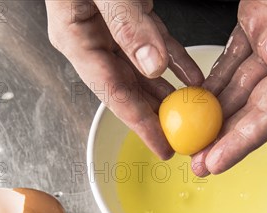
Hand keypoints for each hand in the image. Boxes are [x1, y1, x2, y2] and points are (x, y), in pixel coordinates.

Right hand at [46, 0, 203, 158]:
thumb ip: (125, 22)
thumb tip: (153, 65)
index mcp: (75, 37)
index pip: (111, 91)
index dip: (140, 123)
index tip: (163, 146)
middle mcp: (90, 37)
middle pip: (127, 87)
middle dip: (155, 114)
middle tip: (182, 137)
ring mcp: (107, 27)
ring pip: (142, 69)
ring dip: (167, 90)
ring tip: (191, 110)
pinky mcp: (127, 13)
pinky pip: (153, 42)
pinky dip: (174, 59)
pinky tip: (191, 75)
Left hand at [193, 0, 266, 175]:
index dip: (243, 142)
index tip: (215, 162)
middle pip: (250, 112)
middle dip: (223, 140)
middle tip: (196, 163)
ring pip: (236, 90)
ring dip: (214, 116)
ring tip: (192, 138)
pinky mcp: (255, 25)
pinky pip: (229, 61)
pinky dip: (213, 81)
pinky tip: (198, 96)